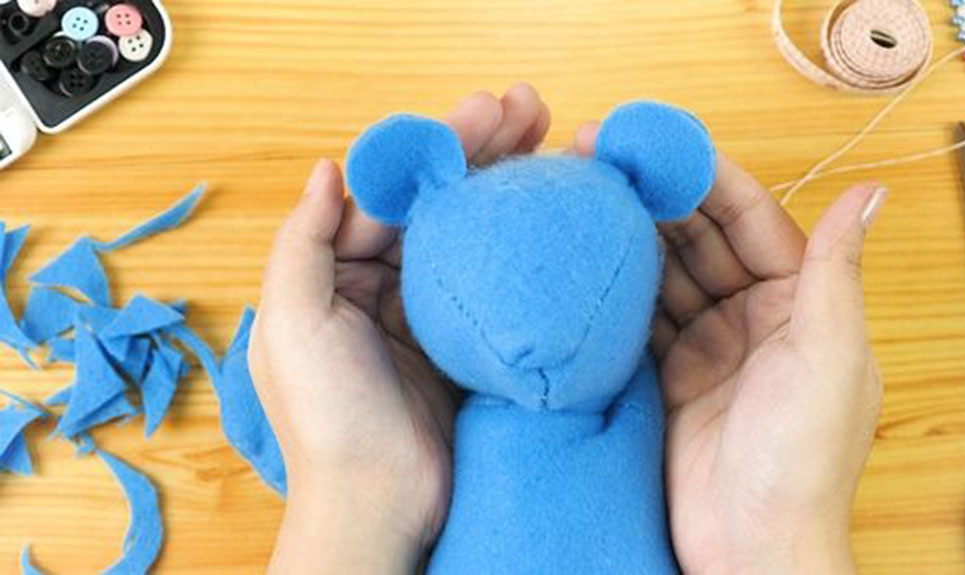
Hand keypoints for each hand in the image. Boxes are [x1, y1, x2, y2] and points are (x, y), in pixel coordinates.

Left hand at [249, 84, 550, 573]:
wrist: (383, 508)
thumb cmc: (329, 422)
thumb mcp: (292, 327)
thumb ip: (302, 243)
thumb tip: (329, 168)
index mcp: (335, 275)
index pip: (389, 195)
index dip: (434, 150)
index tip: (481, 114)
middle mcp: (382, 287)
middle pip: (436, 206)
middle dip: (481, 153)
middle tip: (530, 111)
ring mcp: (430, 315)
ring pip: (471, 235)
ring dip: (506, 186)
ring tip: (552, 138)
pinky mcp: (469, 344)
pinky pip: (496, 282)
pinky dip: (521, 245)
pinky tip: (552, 210)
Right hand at [574, 131, 882, 572]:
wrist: (748, 548)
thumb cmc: (802, 459)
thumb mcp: (828, 357)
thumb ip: (834, 271)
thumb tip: (870, 191)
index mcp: (800, 301)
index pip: (748, 217)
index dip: (702, 175)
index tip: (653, 143)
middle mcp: (751, 316)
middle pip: (698, 238)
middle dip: (654, 198)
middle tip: (600, 161)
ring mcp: (705, 346)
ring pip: (663, 273)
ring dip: (629, 236)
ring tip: (582, 197)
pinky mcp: (666, 376)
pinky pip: (638, 318)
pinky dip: (612, 289)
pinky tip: (582, 260)